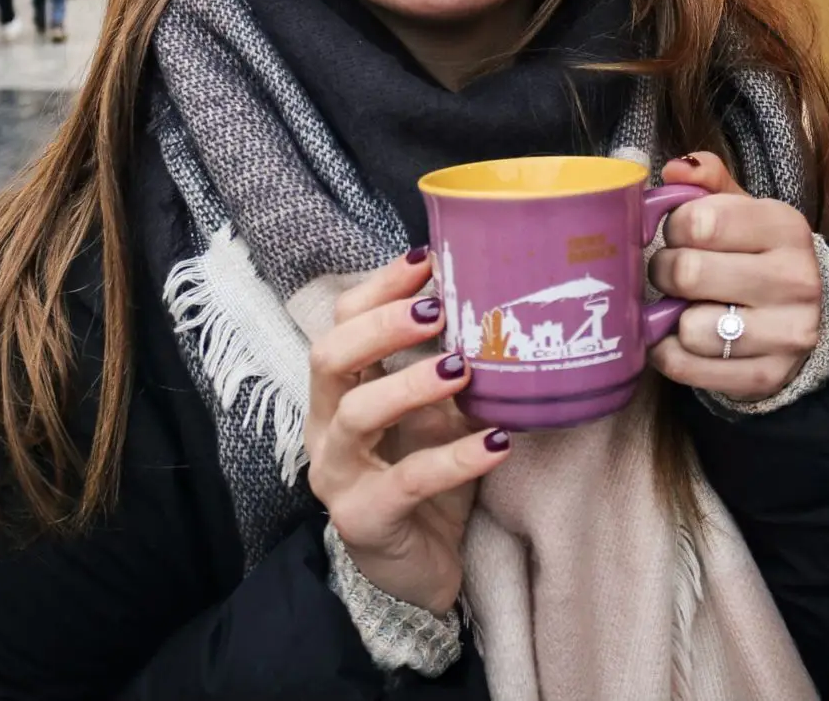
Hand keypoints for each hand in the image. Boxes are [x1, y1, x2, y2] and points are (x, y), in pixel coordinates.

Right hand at [306, 250, 510, 614]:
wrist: (422, 567)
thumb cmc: (428, 479)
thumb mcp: (443, 415)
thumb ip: (454, 369)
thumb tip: (503, 309)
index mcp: (340, 392)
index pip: (340, 323)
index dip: (378, 288)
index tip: (426, 261)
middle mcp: (325, 428)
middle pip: (329, 357)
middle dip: (382, 326)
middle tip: (436, 310)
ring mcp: (337, 475)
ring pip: (356, 415)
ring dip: (411, 385)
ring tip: (463, 367)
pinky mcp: (363, 519)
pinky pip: (407, 481)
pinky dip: (456, 458)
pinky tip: (498, 443)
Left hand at [649, 154, 822, 402]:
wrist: (806, 320)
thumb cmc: (759, 256)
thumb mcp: (745, 211)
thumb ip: (708, 182)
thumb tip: (674, 169)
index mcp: (786, 227)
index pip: (701, 220)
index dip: (674, 226)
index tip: (679, 234)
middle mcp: (795, 280)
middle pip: (688, 272)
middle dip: (664, 271)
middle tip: (671, 273)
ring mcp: (785, 334)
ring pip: (688, 327)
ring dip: (671, 318)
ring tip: (683, 307)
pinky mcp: (766, 377)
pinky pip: (688, 367)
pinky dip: (669, 353)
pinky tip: (679, 339)